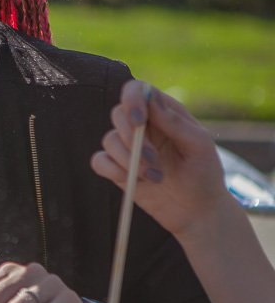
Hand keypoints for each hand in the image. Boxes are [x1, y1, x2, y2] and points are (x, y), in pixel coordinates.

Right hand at [90, 80, 235, 240]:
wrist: (197, 211)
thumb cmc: (204, 174)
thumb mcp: (199, 145)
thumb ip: (175, 122)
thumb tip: (150, 100)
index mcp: (163, 113)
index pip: (137, 90)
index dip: (132, 99)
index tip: (138, 121)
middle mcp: (142, 126)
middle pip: (118, 115)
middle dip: (133, 140)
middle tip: (153, 161)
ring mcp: (127, 148)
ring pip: (109, 140)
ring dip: (129, 161)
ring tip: (156, 178)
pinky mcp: (116, 169)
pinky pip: (99, 161)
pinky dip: (113, 170)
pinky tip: (135, 183)